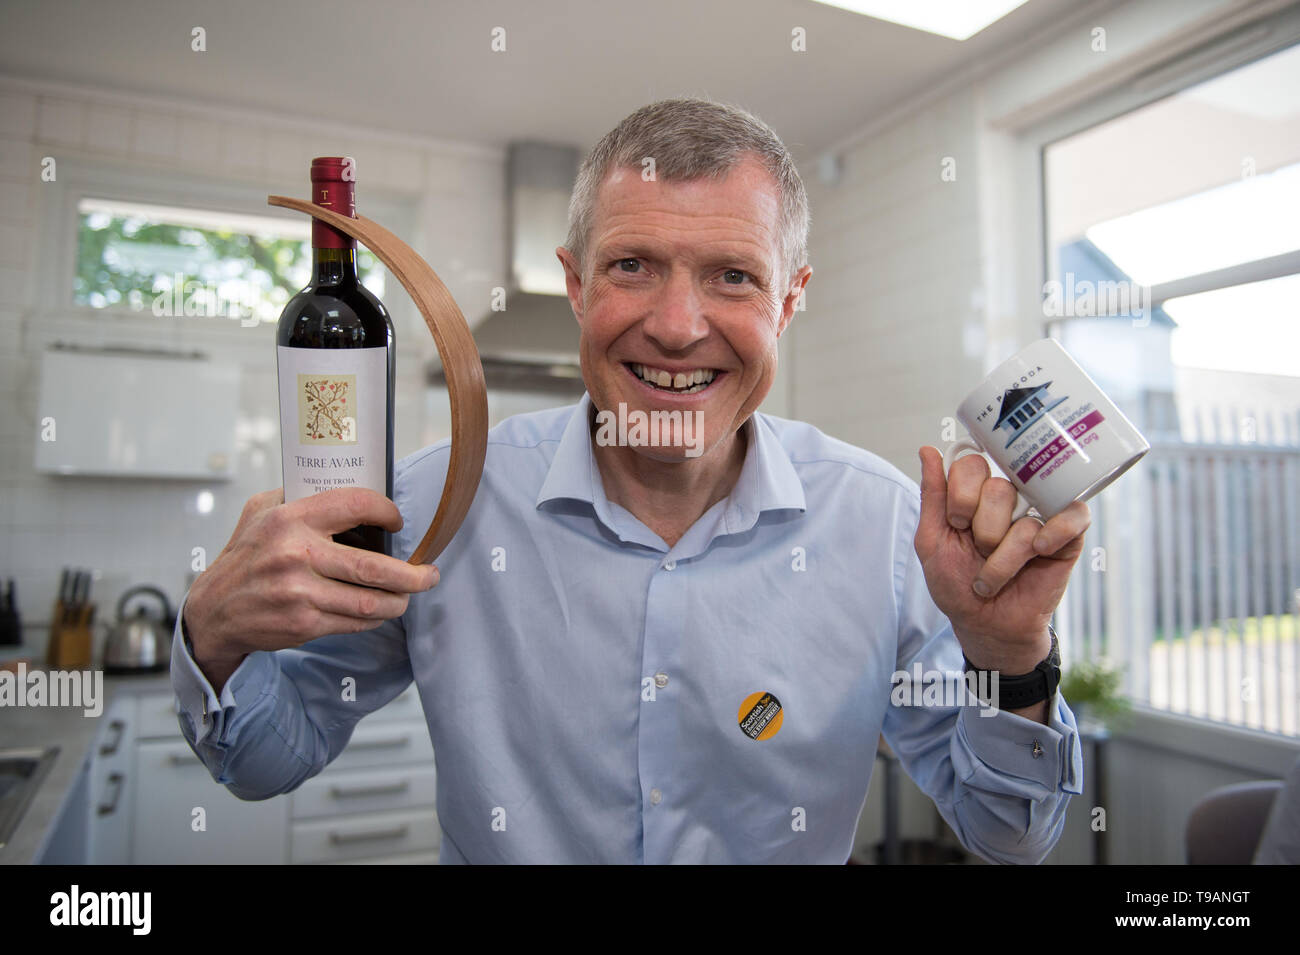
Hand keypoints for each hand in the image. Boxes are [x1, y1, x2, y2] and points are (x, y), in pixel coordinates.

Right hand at [183, 487, 438, 689]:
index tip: (397, 521)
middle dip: (413, 574)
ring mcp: (301, 593)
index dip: (387, 512)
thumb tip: (346, 481)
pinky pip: (354, 621)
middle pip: (375, 567)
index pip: (357, 504)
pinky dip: (374, 617)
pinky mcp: (304, 623)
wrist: (214, 609)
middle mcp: (297, 555)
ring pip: (370, 601)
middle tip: (429, 573)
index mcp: (292, 518)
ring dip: (400, 600)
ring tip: (411, 595)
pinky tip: (381, 610)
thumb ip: (299, 495)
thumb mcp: (260, 511)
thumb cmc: (246, 556)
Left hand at [914, 446, 1088, 673]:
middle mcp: (1009, 497)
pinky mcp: (1068, 535)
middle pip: (997, 488)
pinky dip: (1054, 533)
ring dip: (1003, 557)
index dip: (961, 496)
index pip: (972, 464)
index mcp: (975, 493)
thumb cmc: (957, 584)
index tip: (956, 524)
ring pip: (1024, 514)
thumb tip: (928, 450)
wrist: (985, 625)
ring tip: (995, 576)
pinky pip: (1073, 515)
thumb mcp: (932, 540)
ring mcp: (1040, 513)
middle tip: (979, 553)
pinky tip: (1039, 552)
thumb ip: (932, 496)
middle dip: (981, 531)